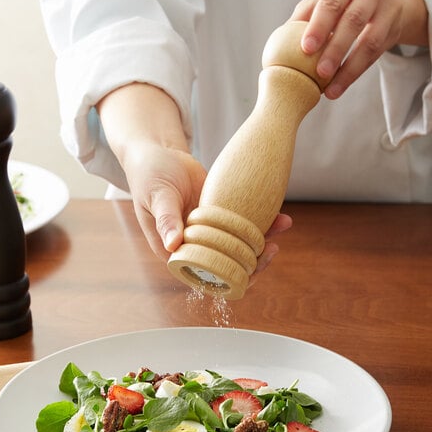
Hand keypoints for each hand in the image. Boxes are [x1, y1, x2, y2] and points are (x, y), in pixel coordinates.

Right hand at [98, 83, 292, 274]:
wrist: (160, 152)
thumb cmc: (149, 175)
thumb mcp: (157, 196)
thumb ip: (165, 219)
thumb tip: (173, 244)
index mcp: (174, 251)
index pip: (203, 276)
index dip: (228, 279)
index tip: (249, 271)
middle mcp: (194, 245)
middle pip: (227, 266)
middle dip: (253, 263)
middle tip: (271, 249)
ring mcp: (210, 231)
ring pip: (239, 245)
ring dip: (262, 240)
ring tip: (282, 225)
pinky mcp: (222, 215)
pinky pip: (243, 224)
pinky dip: (262, 221)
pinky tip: (280, 215)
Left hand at [290, 0, 427, 98]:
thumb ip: (303, 17)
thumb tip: (278, 46)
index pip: (332, 1)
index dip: (319, 26)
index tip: (306, 48)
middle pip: (354, 20)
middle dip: (335, 49)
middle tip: (320, 73)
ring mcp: (388, 7)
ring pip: (369, 41)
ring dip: (348, 69)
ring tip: (330, 89)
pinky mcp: (394, 29)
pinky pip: (375, 55)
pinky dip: (355, 74)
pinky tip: (339, 87)